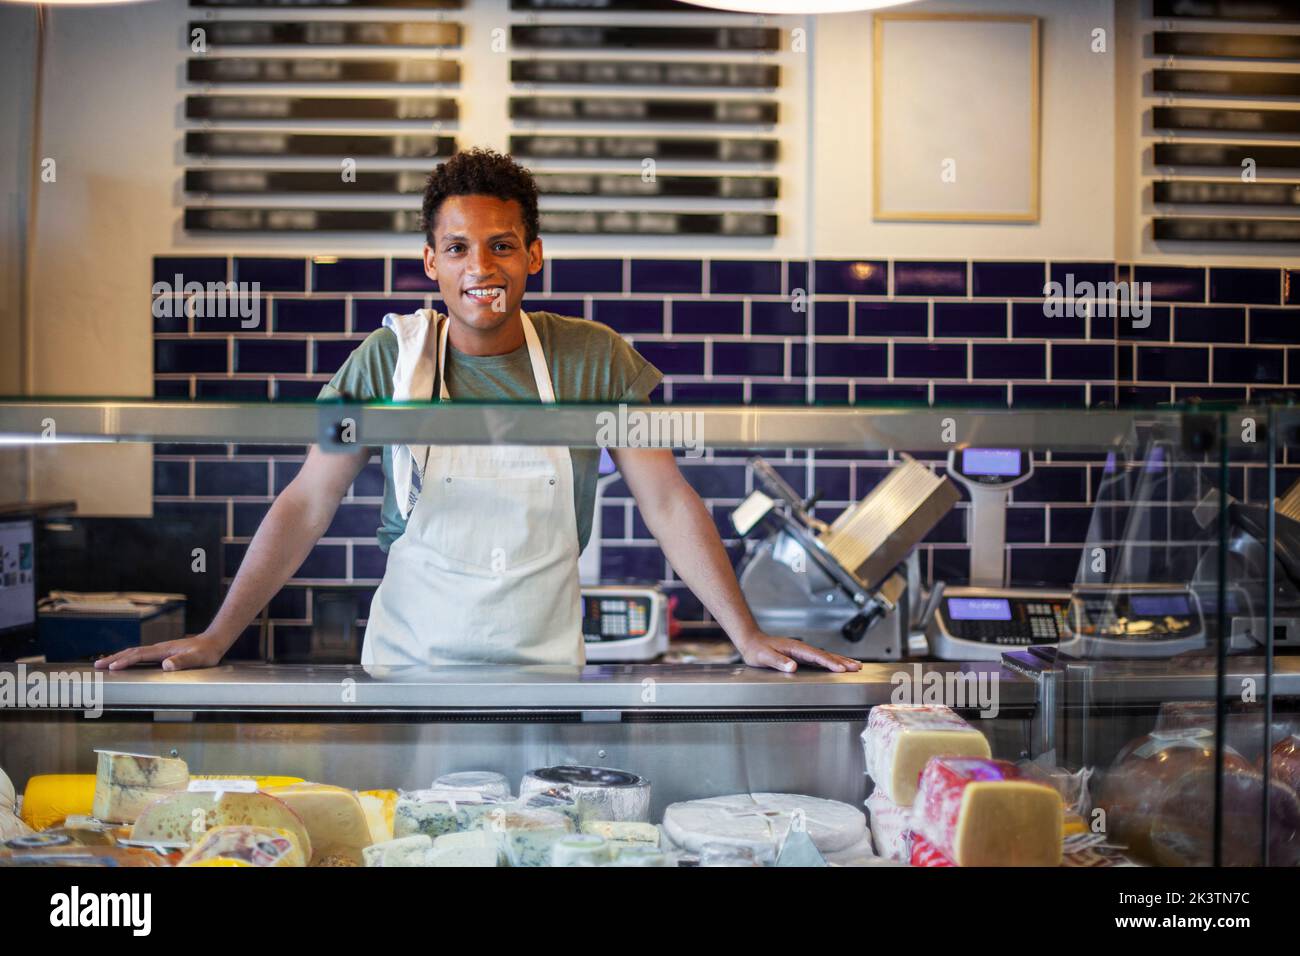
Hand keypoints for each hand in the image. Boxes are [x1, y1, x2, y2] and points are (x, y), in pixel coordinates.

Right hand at [93, 633, 226, 671]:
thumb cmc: (206, 652)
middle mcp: (159, 648)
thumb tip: (166, 665)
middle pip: (132, 652)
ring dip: (119, 657)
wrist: (213, 642)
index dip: (125, 661)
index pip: (140, 655)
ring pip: (135, 653)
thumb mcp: (197, 659)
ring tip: (104, 663)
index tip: (112, 667)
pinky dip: (129, 658)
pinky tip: (126, 662)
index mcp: (163, 650)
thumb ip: (183, 661)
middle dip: (114, 658)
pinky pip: (141, 655)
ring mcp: (160, 650)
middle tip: (97, 665)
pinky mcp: (163, 653)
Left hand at [735, 631, 861, 673]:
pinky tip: (837, 666)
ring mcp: (802, 651)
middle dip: (842, 661)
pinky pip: (820, 658)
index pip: (816, 656)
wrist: (751, 642)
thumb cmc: (757, 649)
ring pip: (825, 656)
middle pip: (826, 654)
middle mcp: (801, 648)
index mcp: (795, 647)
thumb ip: (778, 661)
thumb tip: (792, 666)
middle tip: (857, 667)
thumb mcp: (764, 656)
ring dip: (840, 660)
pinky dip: (831, 662)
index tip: (841, 669)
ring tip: (855, 665)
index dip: (829, 662)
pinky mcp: (801, 655)